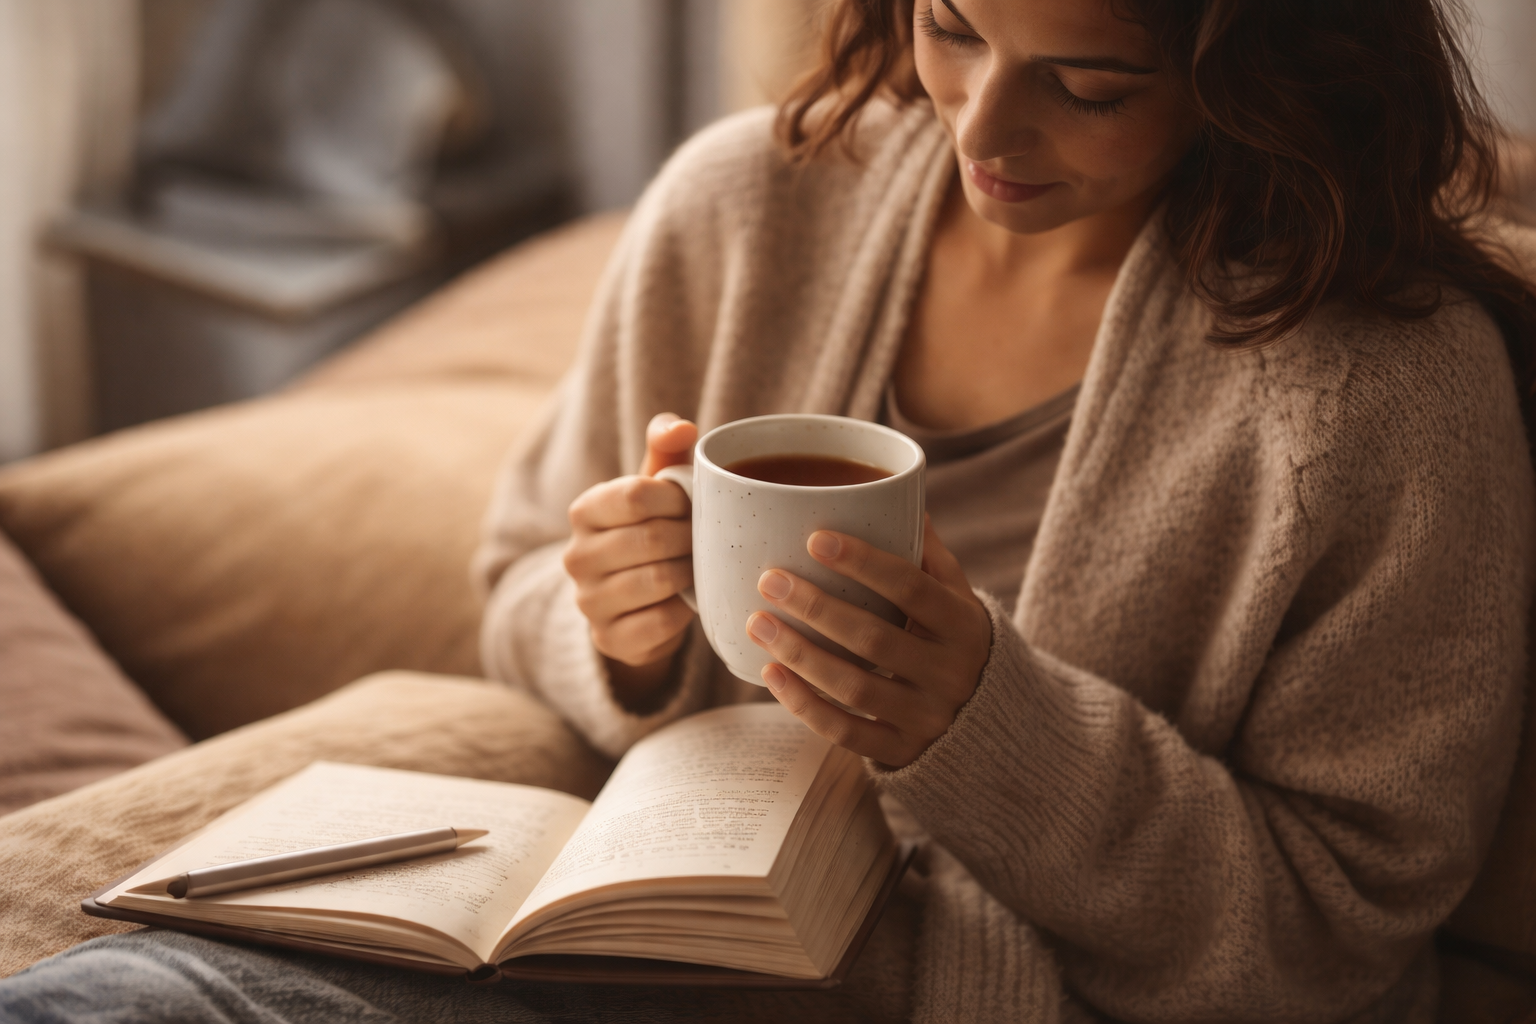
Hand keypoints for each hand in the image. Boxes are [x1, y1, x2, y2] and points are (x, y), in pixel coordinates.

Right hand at [564, 413, 697, 703]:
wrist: (636, 605)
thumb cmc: (653, 531)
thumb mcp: (657, 489)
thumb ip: (667, 448)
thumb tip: (683, 427)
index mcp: (584, 510)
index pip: (634, 495)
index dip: (676, 500)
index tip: (691, 507)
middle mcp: (576, 556)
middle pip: (650, 538)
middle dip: (688, 538)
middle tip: (703, 540)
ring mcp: (588, 601)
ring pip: (656, 580)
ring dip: (689, 573)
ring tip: (697, 567)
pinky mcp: (609, 640)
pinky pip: (661, 621)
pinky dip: (684, 611)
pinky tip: (687, 601)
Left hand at [745, 518, 990, 767]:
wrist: (993, 725)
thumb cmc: (956, 641)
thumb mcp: (957, 598)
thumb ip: (927, 554)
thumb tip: (898, 492)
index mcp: (964, 625)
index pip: (912, 589)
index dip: (864, 563)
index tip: (816, 538)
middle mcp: (950, 674)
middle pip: (875, 640)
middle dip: (817, 609)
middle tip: (769, 580)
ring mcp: (926, 718)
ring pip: (854, 688)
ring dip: (800, 655)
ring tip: (756, 622)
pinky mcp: (902, 752)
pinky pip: (845, 732)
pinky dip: (804, 704)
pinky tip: (770, 673)